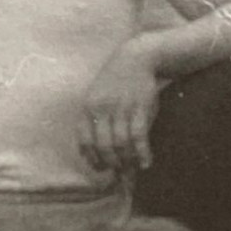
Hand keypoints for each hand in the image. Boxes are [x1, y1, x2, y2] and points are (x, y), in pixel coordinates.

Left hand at [81, 44, 160, 171]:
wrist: (135, 57)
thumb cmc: (114, 82)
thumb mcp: (95, 97)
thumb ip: (92, 120)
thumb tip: (88, 151)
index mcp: (87, 107)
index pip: (85, 141)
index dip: (92, 158)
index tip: (100, 168)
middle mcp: (102, 108)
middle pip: (104, 146)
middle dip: (111, 163)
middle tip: (119, 172)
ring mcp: (121, 108)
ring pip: (121, 143)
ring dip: (127, 161)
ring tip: (132, 169)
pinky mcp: (140, 107)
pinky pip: (139, 136)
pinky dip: (142, 153)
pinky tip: (146, 163)